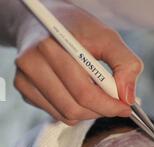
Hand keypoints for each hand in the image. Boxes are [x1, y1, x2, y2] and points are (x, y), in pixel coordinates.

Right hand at [14, 2, 143, 124]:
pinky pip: (57, 114)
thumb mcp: (107, 37)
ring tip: (97, 95)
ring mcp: (25, 78)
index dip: (108, 105)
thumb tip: (128, 97)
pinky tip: (77, 93)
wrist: (42, 21)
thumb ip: (125, 63)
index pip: (84, 92)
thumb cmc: (77, 29)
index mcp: (52, 46)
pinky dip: (74, 110)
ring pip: (66, 116)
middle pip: (75, 108)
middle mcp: (32, 63)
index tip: (125, 107)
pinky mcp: (24, 89)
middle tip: (114, 103)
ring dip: (88, 112)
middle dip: (101, 110)